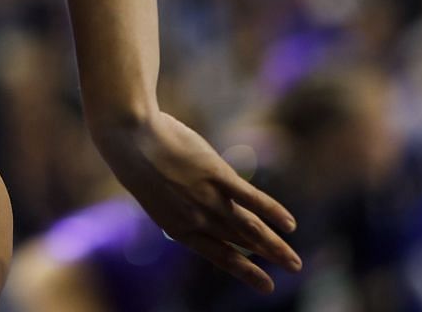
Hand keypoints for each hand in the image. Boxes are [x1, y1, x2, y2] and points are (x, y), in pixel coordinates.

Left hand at [90, 108, 301, 293]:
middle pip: (240, 241)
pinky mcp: (215, 174)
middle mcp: (195, 218)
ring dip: (275, 245)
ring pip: (248, 227)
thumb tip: (205, 209)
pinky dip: (272, 211)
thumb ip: (182, 205)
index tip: (267, 286)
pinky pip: (250, 198)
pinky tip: (290, 223)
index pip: (218, 255)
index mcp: (177, 227)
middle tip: (294, 267)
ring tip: (294, 261)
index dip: (244, 269)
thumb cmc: (137, 159)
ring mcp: (206, 197)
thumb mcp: (156, 192)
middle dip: (268, 256)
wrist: (126, 134)